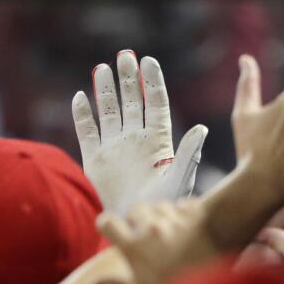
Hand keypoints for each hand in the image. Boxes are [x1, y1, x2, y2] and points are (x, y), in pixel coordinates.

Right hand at [73, 51, 207, 215]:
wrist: (134, 226)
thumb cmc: (162, 207)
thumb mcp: (179, 179)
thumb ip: (188, 153)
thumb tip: (203, 128)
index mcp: (158, 141)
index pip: (155, 104)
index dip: (152, 82)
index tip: (148, 62)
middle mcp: (136, 140)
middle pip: (132, 102)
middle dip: (128, 79)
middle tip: (125, 56)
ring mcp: (114, 148)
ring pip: (108, 111)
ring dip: (105, 91)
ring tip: (102, 68)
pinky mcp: (94, 160)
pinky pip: (86, 132)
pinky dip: (82, 115)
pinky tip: (80, 97)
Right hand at [95, 199, 214, 283]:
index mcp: (134, 246)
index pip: (107, 222)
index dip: (108, 226)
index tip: (112, 231)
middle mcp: (151, 228)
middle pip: (134, 209)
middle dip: (136, 219)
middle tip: (142, 232)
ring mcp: (175, 220)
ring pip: (160, 204)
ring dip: (160, 214)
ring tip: (166, 229)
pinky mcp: (197, 216)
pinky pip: (185, 204)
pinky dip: (185, 212)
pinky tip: (187, 225)